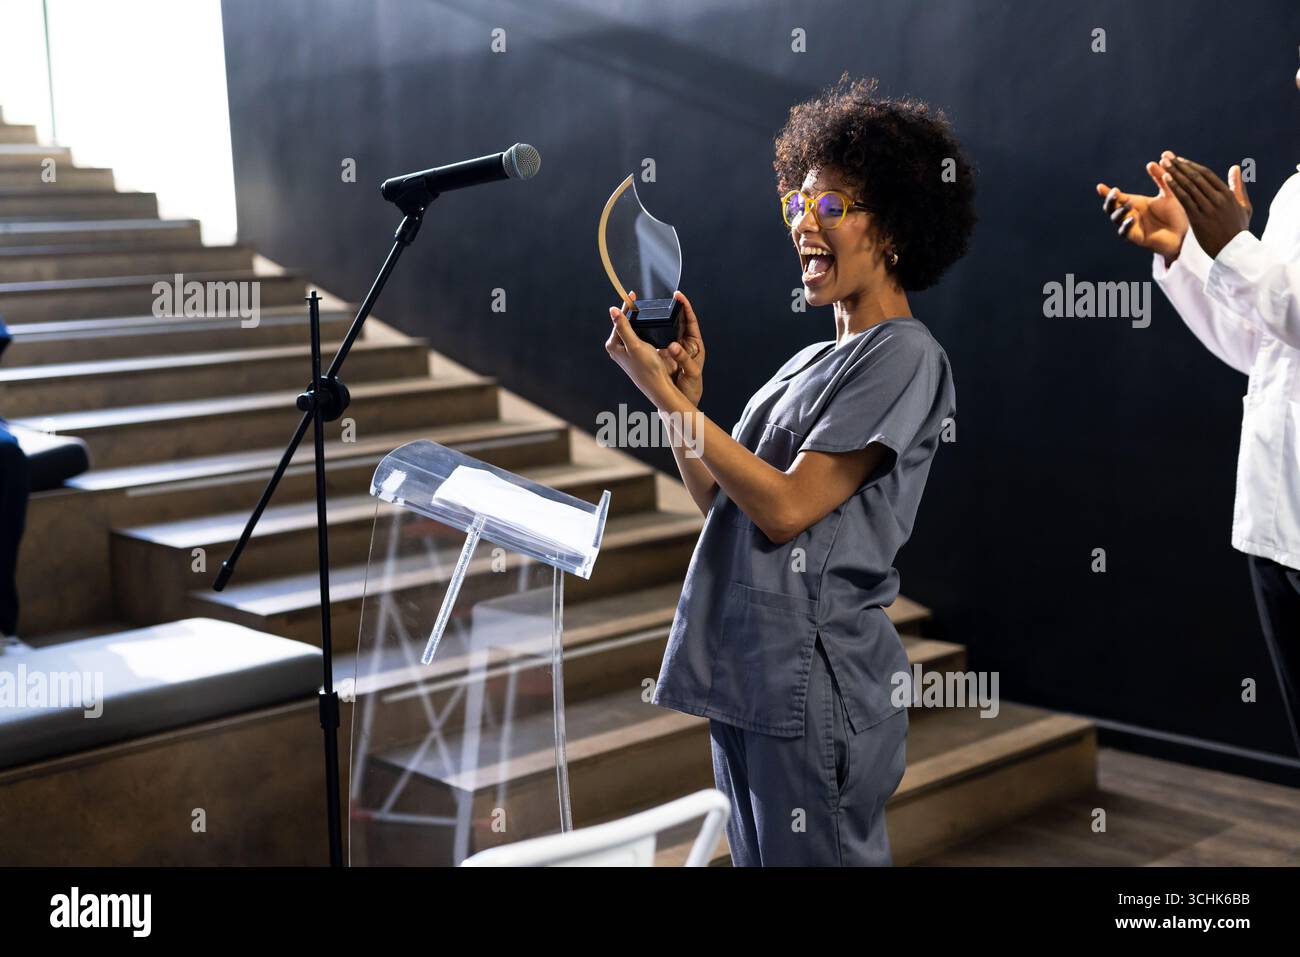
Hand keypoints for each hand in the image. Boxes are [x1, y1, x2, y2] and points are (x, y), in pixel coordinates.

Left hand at [606, 292, 678, 408]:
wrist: (658, 386)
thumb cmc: (647, 367)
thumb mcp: (635, 344)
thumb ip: (623, 327)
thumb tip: (612, 310)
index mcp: (613, 345)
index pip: (619, 320)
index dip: (626, 306)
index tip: (632, 294)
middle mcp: (616, 348)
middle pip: (623, 325)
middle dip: (631, 313)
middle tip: (638, 300)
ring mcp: (625, 352)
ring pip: (630, 331)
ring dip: (636, 321)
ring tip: (643, 310)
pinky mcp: (634, 355)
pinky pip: (636, 337)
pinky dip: (641, 330)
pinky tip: (648, 326)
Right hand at [662, 290, 704, 404]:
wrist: (683, 401)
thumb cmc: (692, 387)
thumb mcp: (691, 372)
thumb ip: (683, 358)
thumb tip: (672, 346)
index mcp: (695, 344)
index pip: (691, 320)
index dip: (686, 307)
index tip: (679, 296)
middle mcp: (685, 343)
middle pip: (679, 321)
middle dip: (672, 308)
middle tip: (664, 297)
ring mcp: (675, 347)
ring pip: (668, 328)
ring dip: (661, 318)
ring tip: (653, 308)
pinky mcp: (665, 354)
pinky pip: (659, 338)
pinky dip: (653, 331)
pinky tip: (645, 325)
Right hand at [1096, 161, 1187, 260]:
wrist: (1186, 233)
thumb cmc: (1177, 213)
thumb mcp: (1169, 193)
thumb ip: (1161, 178)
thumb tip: (1152, 162)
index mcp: (1135, 203)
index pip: (1117, 198)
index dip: (1106, 193)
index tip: (1099, 186)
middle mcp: (1130, 215)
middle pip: (1111, 208)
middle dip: (1110, 200)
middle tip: (1115, 192)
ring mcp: (1132, 227)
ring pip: (1116, 219)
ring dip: (1119, 211)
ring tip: (1128, 204)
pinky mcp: (1137, 239)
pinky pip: (1126, 233)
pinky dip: (1126, 226)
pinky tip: (1132, 218)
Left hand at [1159, 152, 1251, 258]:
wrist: (1234, 251)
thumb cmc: (1238, 229)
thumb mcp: (1243, 206)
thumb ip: (1238, 186)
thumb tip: (1235, 167)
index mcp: (1227, 194)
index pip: (1206, 175)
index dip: (1191, 166)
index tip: (1179, 160)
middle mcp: (1218, 198)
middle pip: (1196, 177)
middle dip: (1180, 166)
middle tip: (1166, 156)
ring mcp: (1208, 208)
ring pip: (1189, 186)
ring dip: (1175, 173)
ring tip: (1163, 163)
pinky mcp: (1199, 219)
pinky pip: (1185, 199)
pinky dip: (1176, 187)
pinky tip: (1166, 179)